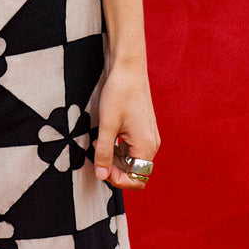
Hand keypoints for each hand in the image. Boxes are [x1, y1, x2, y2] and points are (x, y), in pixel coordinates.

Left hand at [93, 61, 159, 189]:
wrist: (128, 67)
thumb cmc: (119, 93)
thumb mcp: (107, 124)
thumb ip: (104, 152)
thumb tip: (101, 175)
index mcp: (146, 147)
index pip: (136, 180)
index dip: (117, 180)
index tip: (100, 168)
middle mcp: (151, 144)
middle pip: (134, 172)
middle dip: (114, 168)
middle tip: (97, 154)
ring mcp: (148, 136)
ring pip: (131, 160)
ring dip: (114, 158)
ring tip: (99, 142)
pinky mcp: (143, 129)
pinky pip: (131, 148)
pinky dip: (118, 147)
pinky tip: (105, 136)